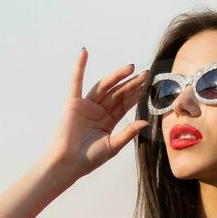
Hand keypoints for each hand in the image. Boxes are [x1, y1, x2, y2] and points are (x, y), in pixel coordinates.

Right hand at [44, 48, 148, 178]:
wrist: (68, 164)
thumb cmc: (88, 159)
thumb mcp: (113, 146)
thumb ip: (128, 133)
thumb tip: (145, 122)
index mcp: (108, 121)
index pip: (125, 103)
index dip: (136, 93)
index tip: (148, 84)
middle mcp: (98, 111)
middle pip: (117, 93)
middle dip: (131, 83)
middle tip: (145, 73)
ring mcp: (86, 105)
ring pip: (104, 87)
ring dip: (116, 76)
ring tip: (130, 68)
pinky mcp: (73, 103)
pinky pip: (76, 82)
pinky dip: (79, 67)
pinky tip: (84, 53)